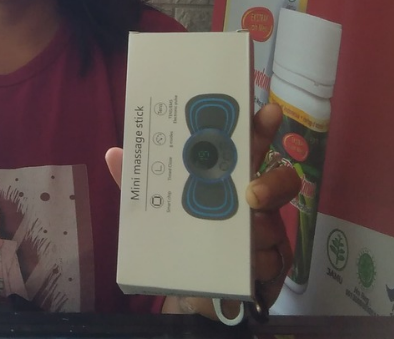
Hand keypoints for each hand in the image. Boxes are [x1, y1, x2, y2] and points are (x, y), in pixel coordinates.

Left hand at [103, 103, 300, 319]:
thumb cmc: (183, 231)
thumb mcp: (156, 204)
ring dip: (257, 232)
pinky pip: (272, 261)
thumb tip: (113, 153)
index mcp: (228, 176)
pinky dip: (259, 263)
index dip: (261, 127)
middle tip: (252, 194)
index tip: (267, 109)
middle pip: (280, 181)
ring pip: (272, 225)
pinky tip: (247, 267)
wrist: (196, 285)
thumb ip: (139, 181)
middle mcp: (254, 199)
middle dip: (272, 184)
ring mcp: (267, 231)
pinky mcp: (273, 263)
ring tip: (242, 239)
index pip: (249, 146)